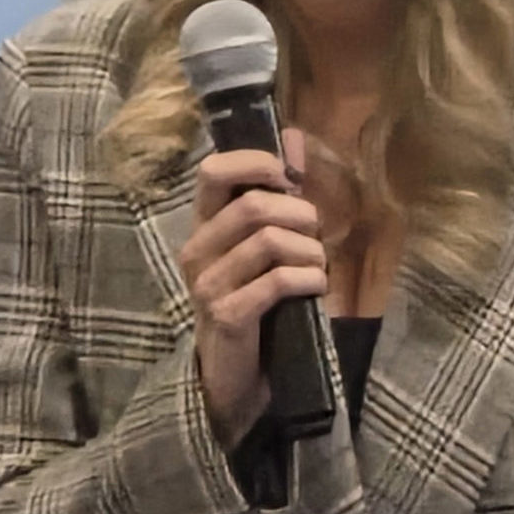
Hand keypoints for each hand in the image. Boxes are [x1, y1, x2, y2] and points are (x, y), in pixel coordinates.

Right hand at [177, 129, 324, 444]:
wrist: (241, 377)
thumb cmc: (260, 303)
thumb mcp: (269, 246)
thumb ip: (280, 195)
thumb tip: (294, 137)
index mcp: (205, 227)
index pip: (213, 171)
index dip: (255, 162)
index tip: (288, 178)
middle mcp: (197, 251)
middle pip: (254, 205)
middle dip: (300, 215)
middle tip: (315, 236)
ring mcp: (207, 285)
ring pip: (269, 241)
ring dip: (310, 251)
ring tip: (316, 268)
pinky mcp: (226, 316)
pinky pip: (276, 281)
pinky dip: (308, 279)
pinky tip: (314, 288)